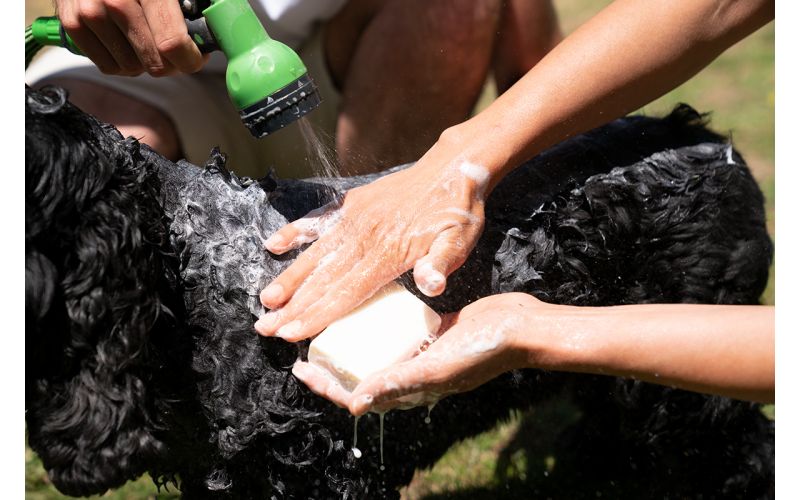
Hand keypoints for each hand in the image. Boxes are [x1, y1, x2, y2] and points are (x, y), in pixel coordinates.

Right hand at [56, 0, 206, 75]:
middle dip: (172, 64)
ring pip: (132, 69)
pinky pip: (109, 66)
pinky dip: (122, 62)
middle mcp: (115, 1)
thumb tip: (208, 34)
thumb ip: (191, 6)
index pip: (172, 42)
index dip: (190, 59)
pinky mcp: (72, 23)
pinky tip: (127, 43)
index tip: (197, 57)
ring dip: (145, 63)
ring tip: (147, 42)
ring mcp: (90, 12)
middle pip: (154, 62)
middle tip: (175, 52)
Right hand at [255, 132, 494, 341]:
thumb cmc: (457, 211)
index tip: (291, 333)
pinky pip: (318, 221)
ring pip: (315, 254)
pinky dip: (295, 232)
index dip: (317, 314)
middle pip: (323, 279)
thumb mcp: (460, 241)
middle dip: (293, 306)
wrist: (453, 167)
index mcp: (388, 252)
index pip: (346, 292)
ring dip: (289, 278)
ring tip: (265, 299)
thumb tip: (430, 286)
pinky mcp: (352, 204)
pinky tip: (274, 245)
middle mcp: (364, 236)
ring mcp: (354, 218)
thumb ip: (441, 264)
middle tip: (265, 327)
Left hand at [291, 293, 538, 415]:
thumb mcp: (436, 367)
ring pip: (380, 352)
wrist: (519, 327)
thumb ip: (397, 382)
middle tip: (308, 349)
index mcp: (412, 389)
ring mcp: (424, 352)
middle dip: (335, 366)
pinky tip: (368, 308)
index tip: (301, 370)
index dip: (328, 386)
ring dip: (356, 344)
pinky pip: (401, 332)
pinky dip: (382, 325)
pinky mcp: (434, 331)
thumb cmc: (481, 350)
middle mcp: (414, 373)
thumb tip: (355, 405)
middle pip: (364, 373)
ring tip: (332, 327)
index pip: (360, 394)